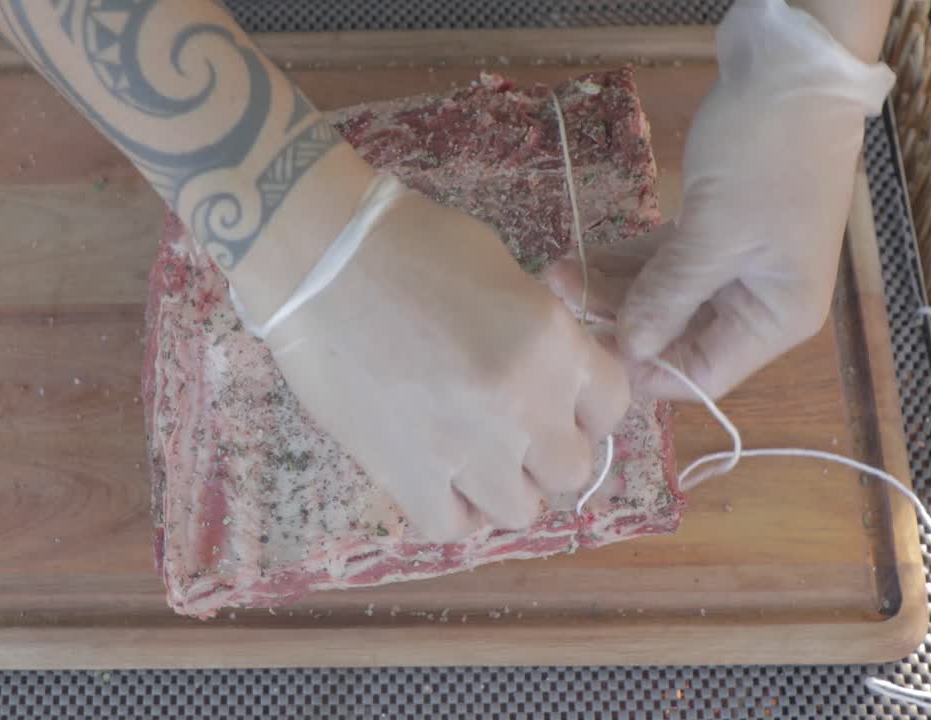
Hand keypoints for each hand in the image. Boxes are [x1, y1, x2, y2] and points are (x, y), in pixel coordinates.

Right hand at [263, 182, 629, 541]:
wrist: (318, 258)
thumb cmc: (409, 243)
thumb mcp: (502, 273)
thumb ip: (537, 335)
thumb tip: (546, 375)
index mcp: (553, 345)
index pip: (613, 407)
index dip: (588, 409)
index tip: (561, 403)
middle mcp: (522, 406)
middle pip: (572, 471)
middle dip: (548, 455)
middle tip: (514, 434)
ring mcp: (465, 449)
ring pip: (520, 512)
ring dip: (504, 490)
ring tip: (474, 464)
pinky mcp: (405, 476)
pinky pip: (452, 527)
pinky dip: (451, 511)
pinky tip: (437, 482)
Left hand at [550, 0, 893, 400]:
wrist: (794, 67)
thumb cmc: (766, 155)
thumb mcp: (713, 233)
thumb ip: (668, 296)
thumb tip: (629, 350)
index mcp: (776, 317)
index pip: (705, 374)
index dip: (646, 372)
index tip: (586, 357)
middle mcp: (759, 301)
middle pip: (678, 336)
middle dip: (618, 322)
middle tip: (557, 300)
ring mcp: (737, 265)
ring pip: (664, 296)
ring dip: (611, 287)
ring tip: (555, 272)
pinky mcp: (715, 231)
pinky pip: (664, 262)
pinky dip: (627, 261)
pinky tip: (581, 258)